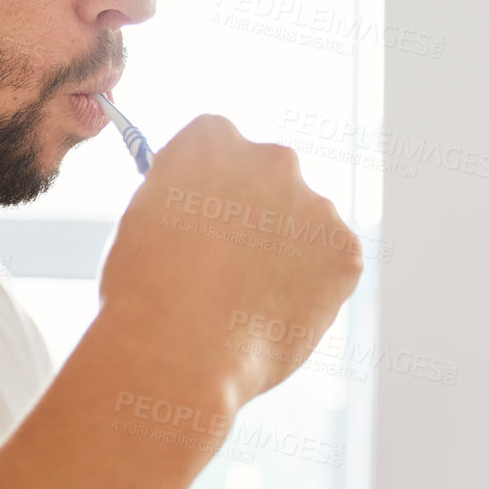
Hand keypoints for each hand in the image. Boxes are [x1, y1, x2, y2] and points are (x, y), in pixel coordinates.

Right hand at [97, 114, 363, 409]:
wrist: (181, 348)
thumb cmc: (144, 291)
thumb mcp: (144, 219)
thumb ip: (181, 197)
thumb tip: (201, 210)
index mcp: (211, 140)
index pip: (217, 142)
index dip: (209, 183)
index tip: (201, 214)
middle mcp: (271, 158)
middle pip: (270, 176)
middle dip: (256, 211)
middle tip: (229, 264)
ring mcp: (315, 203)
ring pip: (305, 223)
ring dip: (287, 250)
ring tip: (248, 302)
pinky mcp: (345, 251)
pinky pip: (331, 265)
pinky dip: (313, 288)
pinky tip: (275, 314)